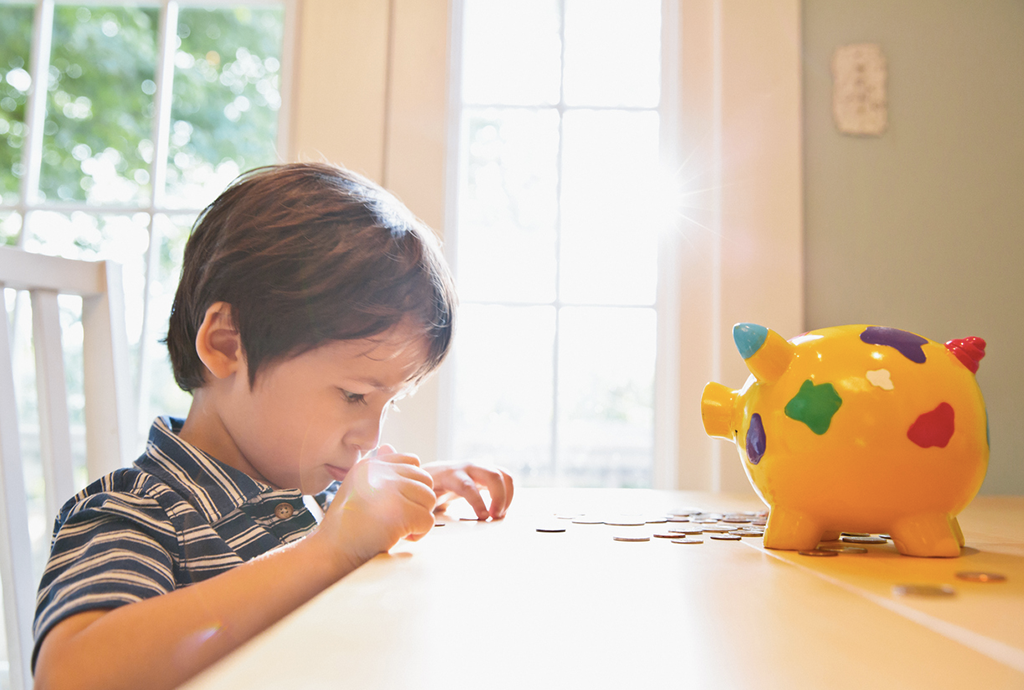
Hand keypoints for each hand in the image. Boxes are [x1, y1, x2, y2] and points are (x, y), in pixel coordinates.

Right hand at [318, 444, 435, 572]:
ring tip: (398, 528)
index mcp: (372, 465)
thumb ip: (377, 468)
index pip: (412, 461)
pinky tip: (399, 537)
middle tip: (399, 519)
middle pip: (425, 480)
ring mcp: (391, 490)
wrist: (333, 550)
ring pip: (429, 499)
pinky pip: (427, 520)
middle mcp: (381, 472)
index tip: (398, 502)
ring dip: (419, 518)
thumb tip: (389, 446)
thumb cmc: (346, 524)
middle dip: (418, 502)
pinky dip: (418, 533)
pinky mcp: (400, 512)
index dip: (412, 484)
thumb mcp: (357, 485)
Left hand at [425, 461, 513, 519]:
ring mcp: (480, 468)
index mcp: (450, 474)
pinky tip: (503, 508)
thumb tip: (430, 521)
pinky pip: (506, 478)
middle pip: (492, 475)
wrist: (432, 472)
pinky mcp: (488, 472)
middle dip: (499, 497)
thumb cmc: (430, 487)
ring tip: (500, 514)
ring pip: (503, 475)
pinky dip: (509, 493)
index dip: (477, 502)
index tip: (484, 517)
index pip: (467, 486)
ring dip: (507, 495)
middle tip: (496, 517)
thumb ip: (429, 507)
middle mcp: (468, 468)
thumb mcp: (426, 498)